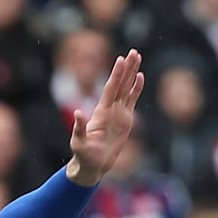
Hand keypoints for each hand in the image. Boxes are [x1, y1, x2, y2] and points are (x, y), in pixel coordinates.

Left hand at [66, 49, 142, 183]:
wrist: (93, 165)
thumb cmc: (84, 156)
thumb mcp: (79, 143)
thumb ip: (79, 128)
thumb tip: (77, 113)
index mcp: (101, 112)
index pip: (110, 89)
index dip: (116, 75)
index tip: (121, 60)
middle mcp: (110, 109)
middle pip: (120, 84)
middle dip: (127, 68)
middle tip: (134, 52)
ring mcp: (118, 113)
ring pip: (127, 88)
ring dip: (132, 73)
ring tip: (137, 57)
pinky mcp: (125, 119)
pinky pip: (132, 100)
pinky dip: (136, 88)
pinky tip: (140, 77)